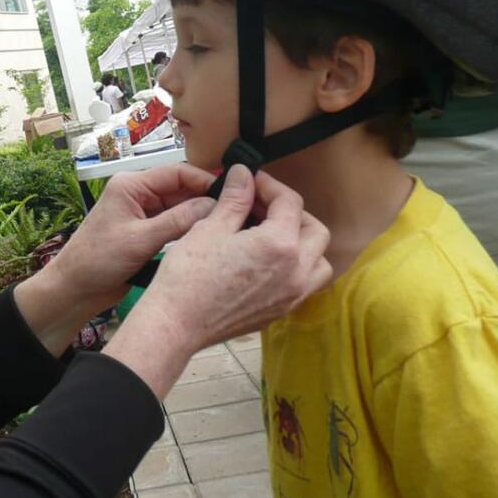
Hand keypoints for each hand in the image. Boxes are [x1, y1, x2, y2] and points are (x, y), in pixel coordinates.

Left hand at [14, 163, 219, 355]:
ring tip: (228, 225)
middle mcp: (138, 194)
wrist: (76, 288)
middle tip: (236, 213)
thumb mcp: (141, 239)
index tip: (232, 193)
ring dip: (199, 216)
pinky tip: (208, 238)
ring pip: (180, 208)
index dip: (204, 180)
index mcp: (131, 185)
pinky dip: (189, 230)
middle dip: (205, 199)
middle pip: (181, 189)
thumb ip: (178, 221)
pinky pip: (174, 224)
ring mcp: (143, 214)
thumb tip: (214, 205)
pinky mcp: (146, 232)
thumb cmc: (99, 259)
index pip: (176, 172)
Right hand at [102, 165, 330, 397]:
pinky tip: (266, 261)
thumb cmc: (189, 275)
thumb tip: (243, 174)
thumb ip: (235, 199)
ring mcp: (292, 295)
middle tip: (262, 205)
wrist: (178, 322)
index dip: (269, 185)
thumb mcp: (210, 227)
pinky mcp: (281, 311)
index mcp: (279, 245)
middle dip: (292, 211)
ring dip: (303, 242)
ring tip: (272, 234)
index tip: (249, 181)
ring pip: (319, 261)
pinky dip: (297, 266)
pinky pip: (305, 284)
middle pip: (314, 230)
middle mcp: (296, 271)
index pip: (289, 203)